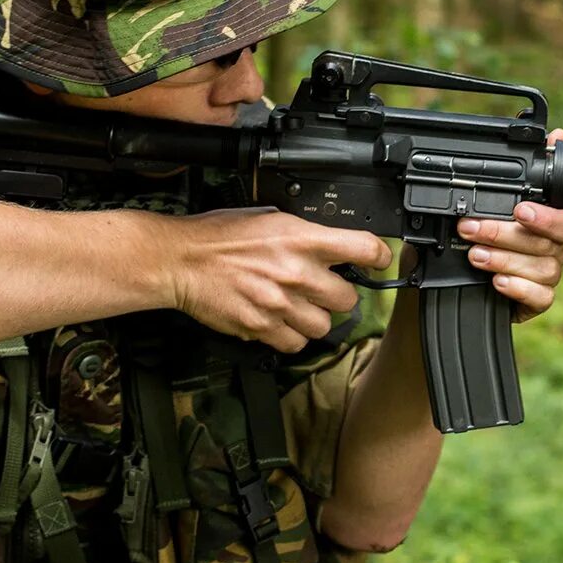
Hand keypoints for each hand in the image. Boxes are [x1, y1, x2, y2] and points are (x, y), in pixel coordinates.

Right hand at [167, 207, 392, 352]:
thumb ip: (305, 234)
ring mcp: (280, 304)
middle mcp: (296, 272)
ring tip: (299, 307)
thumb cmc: (220, 236)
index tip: (380, 261)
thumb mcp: (270, 218)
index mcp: (302, 238)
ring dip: (316, 318)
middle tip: (324, 289)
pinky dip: (293, 337)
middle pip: (349, 298)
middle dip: (339, 294)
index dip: (380, 257)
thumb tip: (332, 245)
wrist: (182, 260)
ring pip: (325, 326)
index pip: (364, 249)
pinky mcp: (263, 328)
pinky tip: (282, 321)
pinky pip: (297, 344)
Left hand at [457, 128, 562, 321]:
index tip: (519, 210)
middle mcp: (554, 248)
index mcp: (550, 222)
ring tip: (475, 256)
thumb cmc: (483, 235)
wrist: (457, 279)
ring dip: (504, 260)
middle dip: (507, 235)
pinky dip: (518, 289)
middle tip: (473, 229)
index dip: (547, 215)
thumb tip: (556, 134)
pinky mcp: (537, 300)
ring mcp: (547, 275)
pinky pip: (541, 298)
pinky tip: (497, 283)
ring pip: (542, 269)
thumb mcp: (489, 199)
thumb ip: (526, 168)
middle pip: (548, 243)